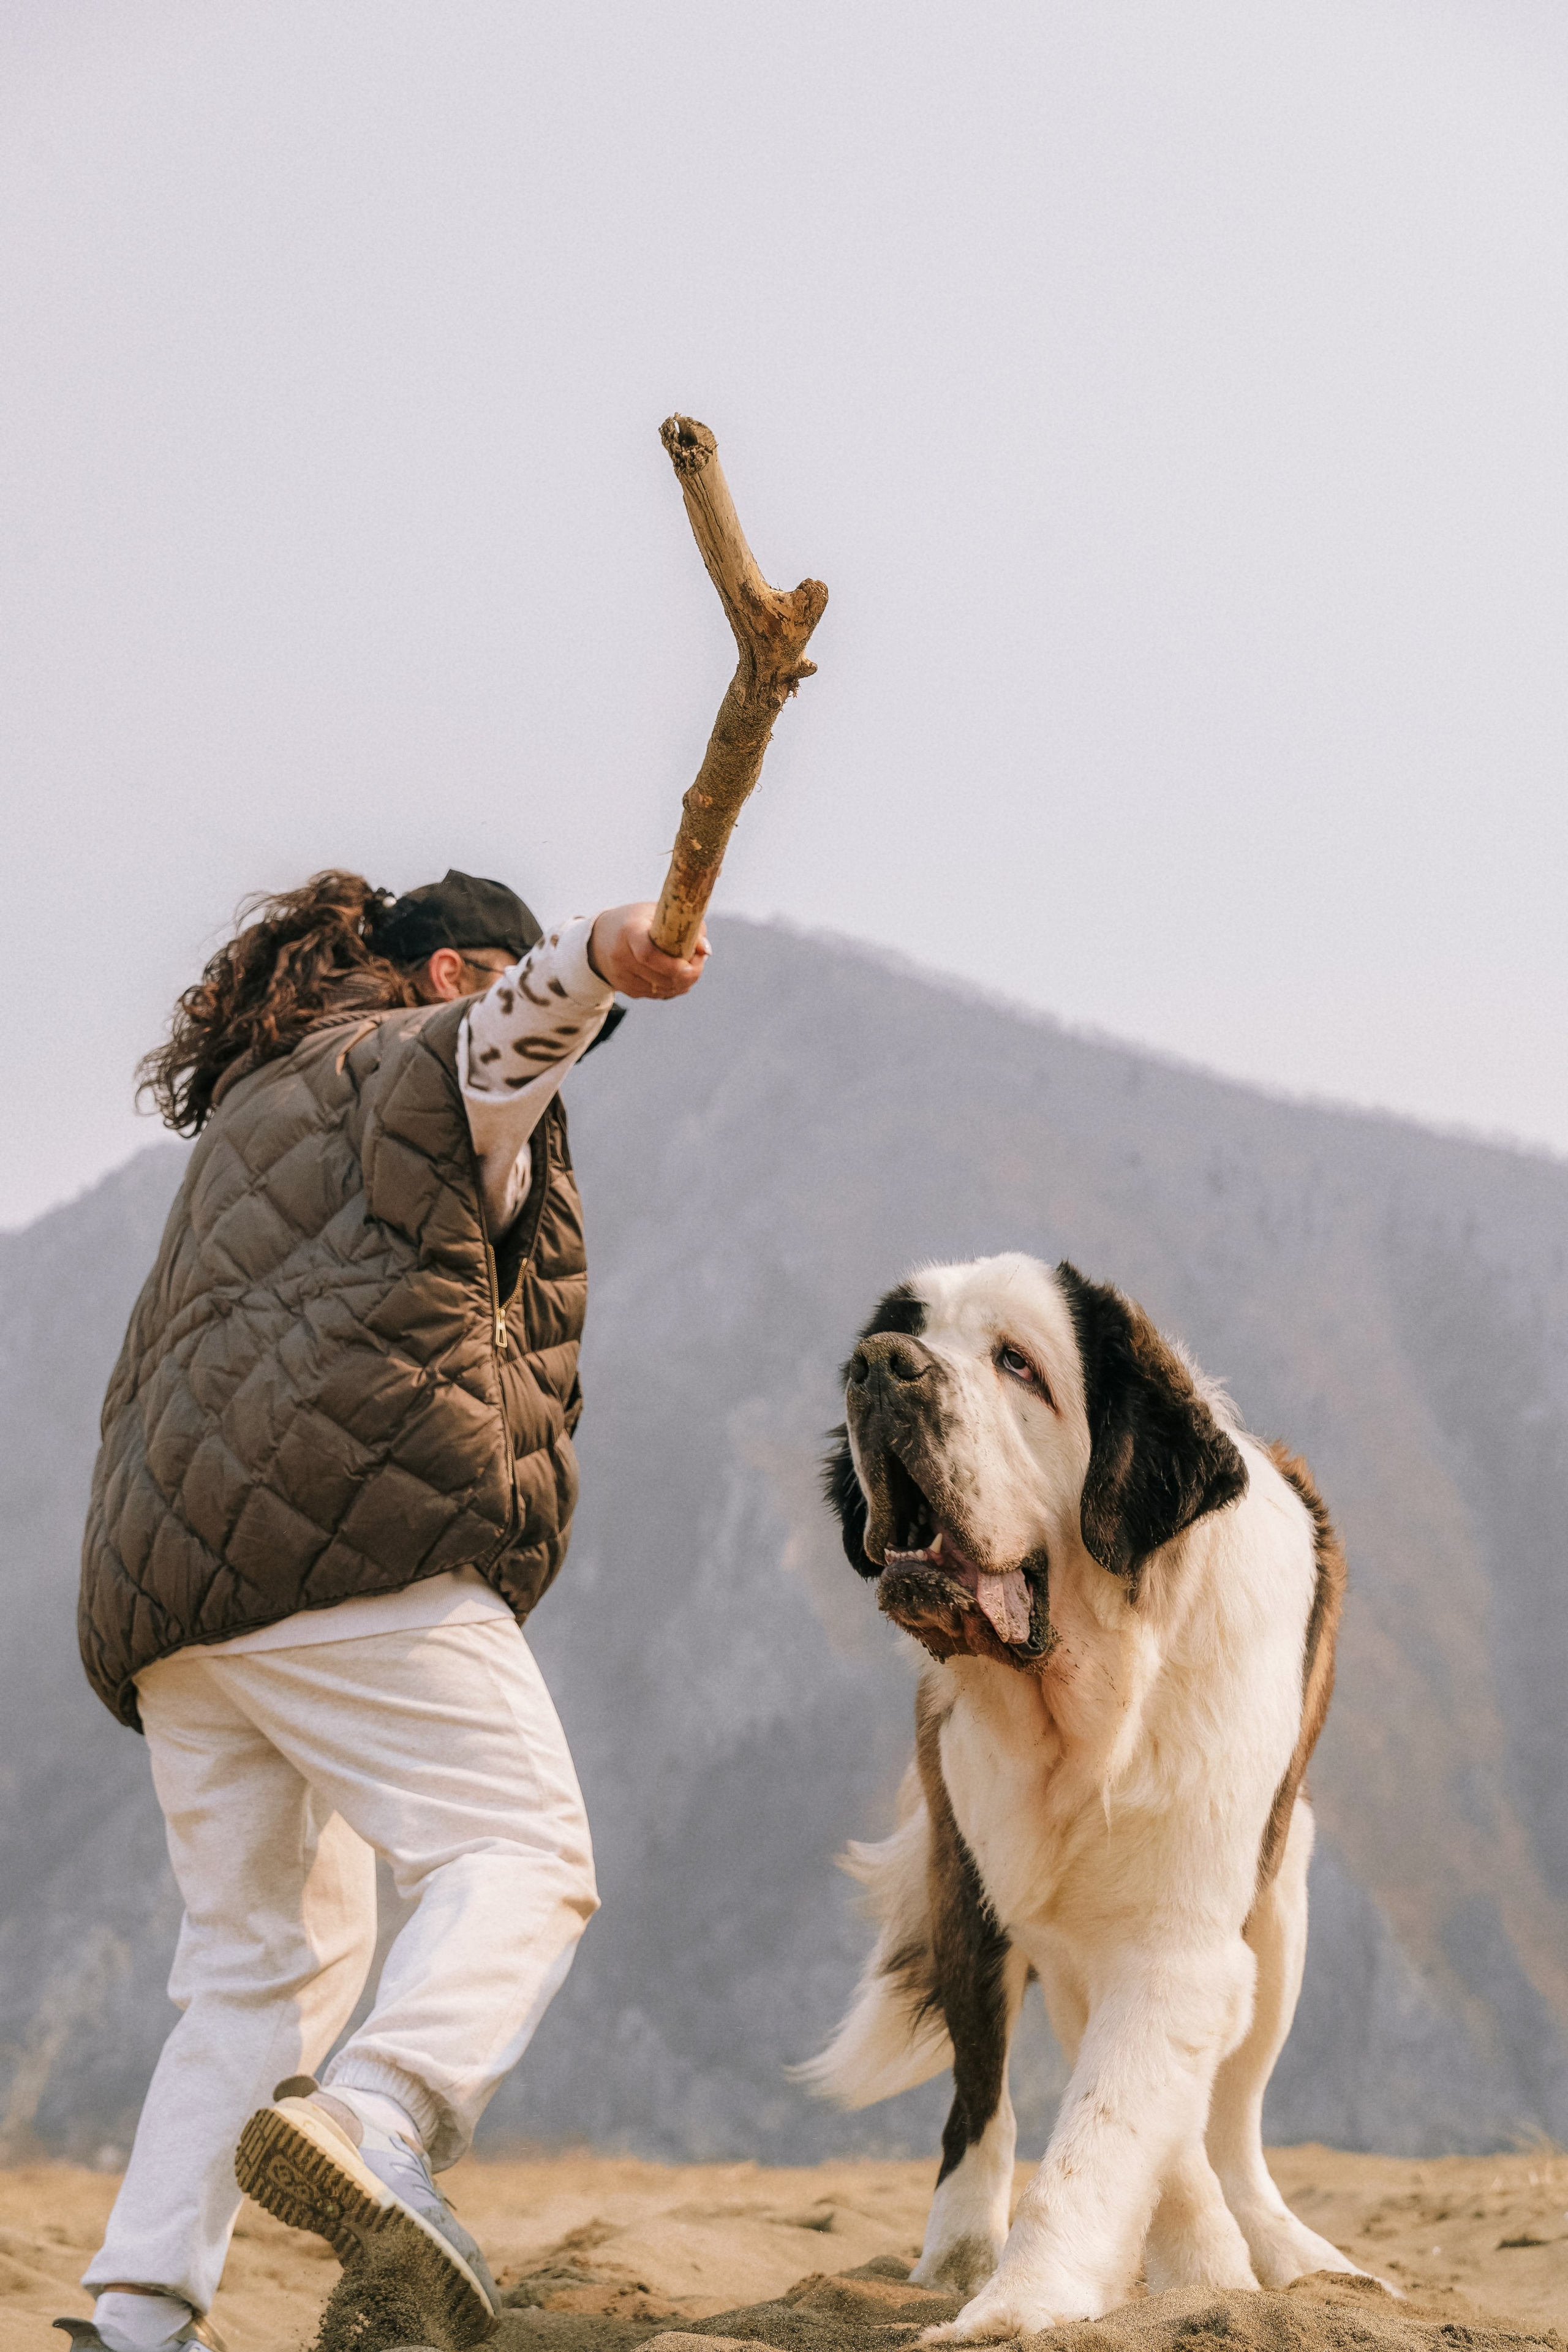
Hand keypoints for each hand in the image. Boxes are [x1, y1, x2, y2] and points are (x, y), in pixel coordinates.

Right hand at [587, 903, 709, 1000]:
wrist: (599, 939)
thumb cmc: (637, 920)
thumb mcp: (657, 912)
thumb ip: (685, 926)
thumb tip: (705, 950)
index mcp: (629, 931)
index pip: (647, 954)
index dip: (672, 965)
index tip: (691, 964)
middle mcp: (621, 956)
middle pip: (659, 977)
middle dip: (688, 974)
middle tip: (700, 962)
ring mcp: (621, 976)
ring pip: (661, 989)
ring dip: (683, 982)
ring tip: (691, 967)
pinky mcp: (625, 990)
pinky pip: (657, 994)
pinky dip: (673, 987)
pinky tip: (678, 976)